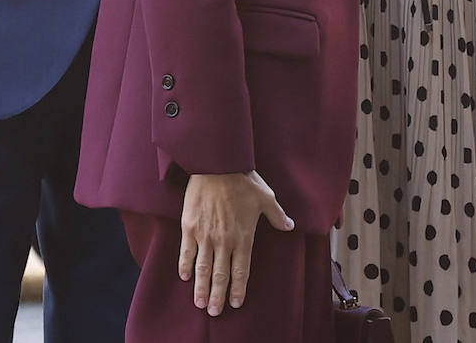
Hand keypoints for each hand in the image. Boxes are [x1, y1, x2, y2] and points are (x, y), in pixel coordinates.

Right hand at [179, 170, 294, 313]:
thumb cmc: (243, 178)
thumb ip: (276, 215)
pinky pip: (186, 252)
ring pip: (202, 269)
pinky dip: (185, 266)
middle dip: (218, 296)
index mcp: (243, 236)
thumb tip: (290, 226)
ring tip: (199, 303)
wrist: (217, 163)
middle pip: (220, 275)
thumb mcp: (266, 196)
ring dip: (200, 288)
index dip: (239, 288)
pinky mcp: (189, 227)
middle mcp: (224, 240)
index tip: (236, 303)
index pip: (241, 270)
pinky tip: (185, 277)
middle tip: (214, 312)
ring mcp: (205, 235)